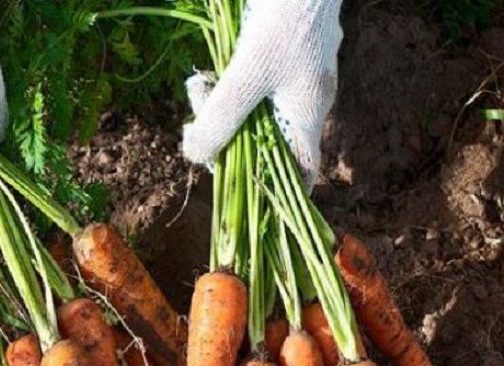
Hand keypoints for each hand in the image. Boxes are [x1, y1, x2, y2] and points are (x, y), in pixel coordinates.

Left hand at [182, 0, 342, 186]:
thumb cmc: (284, 22)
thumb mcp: (245, 76)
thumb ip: (220, 119)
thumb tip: (195, 157)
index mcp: (307, 114)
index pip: (302, 172)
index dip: (278, 195)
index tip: (248, 205)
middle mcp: (306, 98)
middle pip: (267, 140)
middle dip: (230, 139)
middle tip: (200, 126)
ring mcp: (297, 73)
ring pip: (254, 108)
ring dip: (223, 106)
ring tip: (199, 89)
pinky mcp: (282, 49)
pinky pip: (252, 80)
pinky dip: (228, 81)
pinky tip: (208, 73)